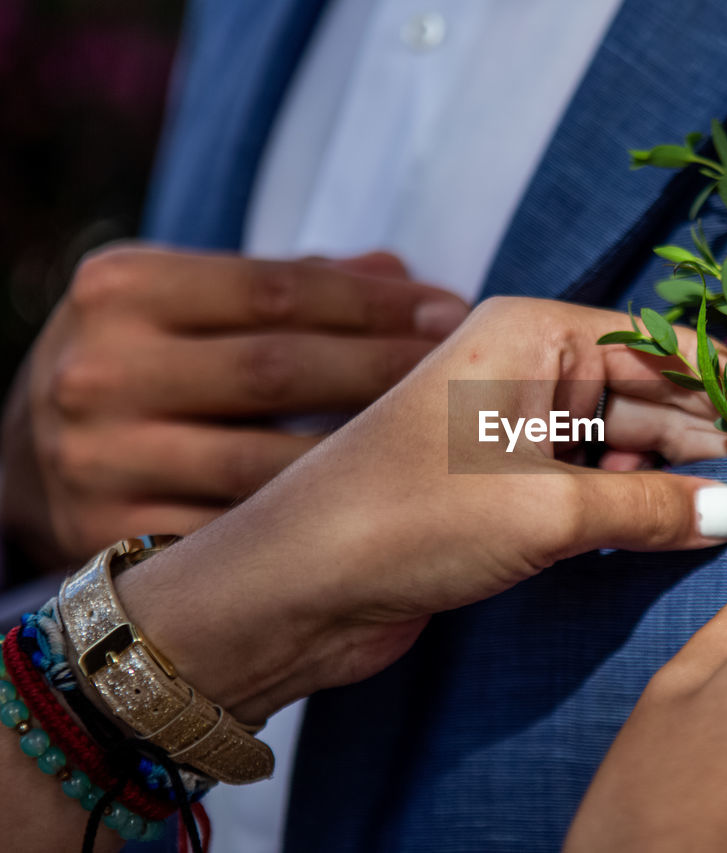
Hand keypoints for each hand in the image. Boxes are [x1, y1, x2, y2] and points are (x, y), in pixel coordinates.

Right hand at [1, 245, 468, 570]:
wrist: (21, 462)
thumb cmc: (139, 366)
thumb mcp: (181, 304)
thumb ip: (285, 286)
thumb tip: (400, 274)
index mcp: (123, 290)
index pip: (278, 290)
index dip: (377, 304)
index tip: (451, 312)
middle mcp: (100, 371)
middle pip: (281, 372)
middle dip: (389, 372)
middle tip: (467, 377)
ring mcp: (102, 461)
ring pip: (269, 463)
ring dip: (371, 455)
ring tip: (444, 443)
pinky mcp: (114, 537)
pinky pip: (243, 534)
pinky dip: (317, 523)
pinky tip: (381, 510)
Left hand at [113, 297, 726, 722]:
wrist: (295, 591)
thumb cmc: (413, 519)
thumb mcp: (547, 512)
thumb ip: (652, 509)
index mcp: (529, 333)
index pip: (655, 343)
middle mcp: (521, 367)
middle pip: (642, 391)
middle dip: (707, 433)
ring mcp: (510, 428)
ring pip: (618, 441)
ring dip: (671, 474)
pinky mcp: (500, 484)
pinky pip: (587, 482)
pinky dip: (628, 505)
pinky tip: (676, 526)